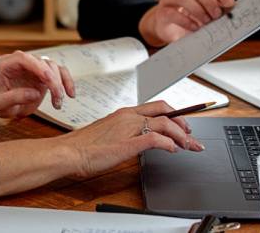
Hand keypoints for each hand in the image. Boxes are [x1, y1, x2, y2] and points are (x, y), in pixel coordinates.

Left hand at [0, 51, 75, 117]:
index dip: (39, 67)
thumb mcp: (0, 103)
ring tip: (58, 103)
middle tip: (58, 98)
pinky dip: (66, 82)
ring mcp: (34, 66)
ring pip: (53, 67)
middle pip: (42, 63)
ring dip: (59, 85)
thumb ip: (14, 97)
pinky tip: (70, 94)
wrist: (1, 103)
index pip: (25, 58)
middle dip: (53, 80)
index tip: (49, 80)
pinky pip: (59, 72)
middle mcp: (22, 62)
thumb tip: (35, 93)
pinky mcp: (44, 73)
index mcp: (8, 64)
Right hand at [62, 101, 203, 178]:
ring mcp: (129, 128)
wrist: (68, 152)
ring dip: (181, 134)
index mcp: (123, 113)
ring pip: (165, 123)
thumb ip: (123, 134)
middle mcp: (128, 116)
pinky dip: (169, 143)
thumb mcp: (108, 135)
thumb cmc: (83, 147)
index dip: (173, 113)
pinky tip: (173, 150)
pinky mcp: (129, 143)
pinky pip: (156, 138)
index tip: (182, 123)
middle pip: (165, 110)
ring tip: (189, 145)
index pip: (155, 107)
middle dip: (183, 121)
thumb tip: (136, 140)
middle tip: (191, 134)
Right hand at [138, 0, 235, 45]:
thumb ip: (217, 5)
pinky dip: (186, 21)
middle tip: (217, 15)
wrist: (170, 27)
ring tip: (206, 22)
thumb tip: (231, 8)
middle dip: (209, 1)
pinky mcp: (161, 12)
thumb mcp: (206, 7)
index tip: (229, 3)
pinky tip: (195, 27)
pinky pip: (172, 13)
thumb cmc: (190, 15)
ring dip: (198, 10)